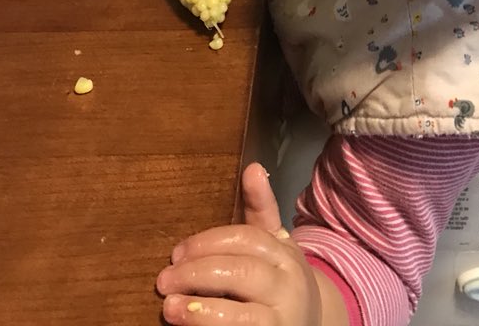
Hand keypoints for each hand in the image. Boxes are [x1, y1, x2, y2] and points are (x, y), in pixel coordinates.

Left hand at [157, 164, 322, 325]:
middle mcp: (288, 286)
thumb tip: (253, 167)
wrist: (313, 323)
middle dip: (200, 274)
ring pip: (242, 316)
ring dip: (201, 311)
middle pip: (242, 274)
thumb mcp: (276, 243)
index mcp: (285, 253)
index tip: (176, 252)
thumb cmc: (282, 280)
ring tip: (169, 308)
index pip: (247, 239)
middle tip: (165, 280)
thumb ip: (260, 208)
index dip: (208, 243)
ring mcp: (282, 321)